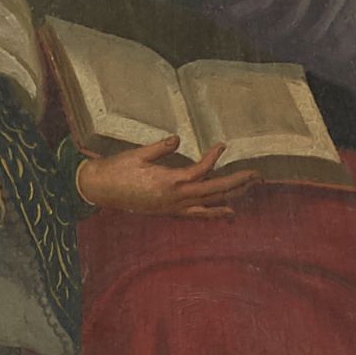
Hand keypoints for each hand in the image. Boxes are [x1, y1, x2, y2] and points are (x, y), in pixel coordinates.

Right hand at [74, 136, 250, 219]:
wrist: (98, 189)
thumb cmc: (116, 170)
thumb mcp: (138, 154)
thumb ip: (161, 148)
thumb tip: (178, 139)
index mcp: (168, 183)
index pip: (201, 171)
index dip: (214, 158)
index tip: (223, 145)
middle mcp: (175, 199)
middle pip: (214, 192)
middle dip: (237, 183)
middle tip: (257, 175)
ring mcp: (172, 208)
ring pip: (209, 206)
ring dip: (231, 198)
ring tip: (249, 190)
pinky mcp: (168, 211)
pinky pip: (196, 215)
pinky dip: (213, 213)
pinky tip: (226, 212)